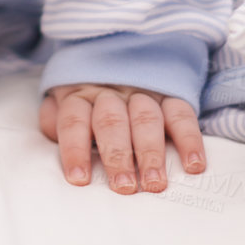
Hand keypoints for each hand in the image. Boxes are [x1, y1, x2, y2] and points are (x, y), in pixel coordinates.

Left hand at [39, 82, 205, 193]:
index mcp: (80, 95)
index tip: (79, 180)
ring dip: (150, 152)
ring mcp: (142, 92)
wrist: (117, 57)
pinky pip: (181, 114)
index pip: (74, 121)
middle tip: (124, 187)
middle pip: (111, 122)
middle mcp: (111, 92)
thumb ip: (53, 118)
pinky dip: (189, 139)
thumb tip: (50, 133)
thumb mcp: (63, 100)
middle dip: (118, 155)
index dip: (75, 149)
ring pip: (146, 118)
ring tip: (154, 184)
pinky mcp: (170, 95)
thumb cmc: (87, 99)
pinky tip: (193, 166)